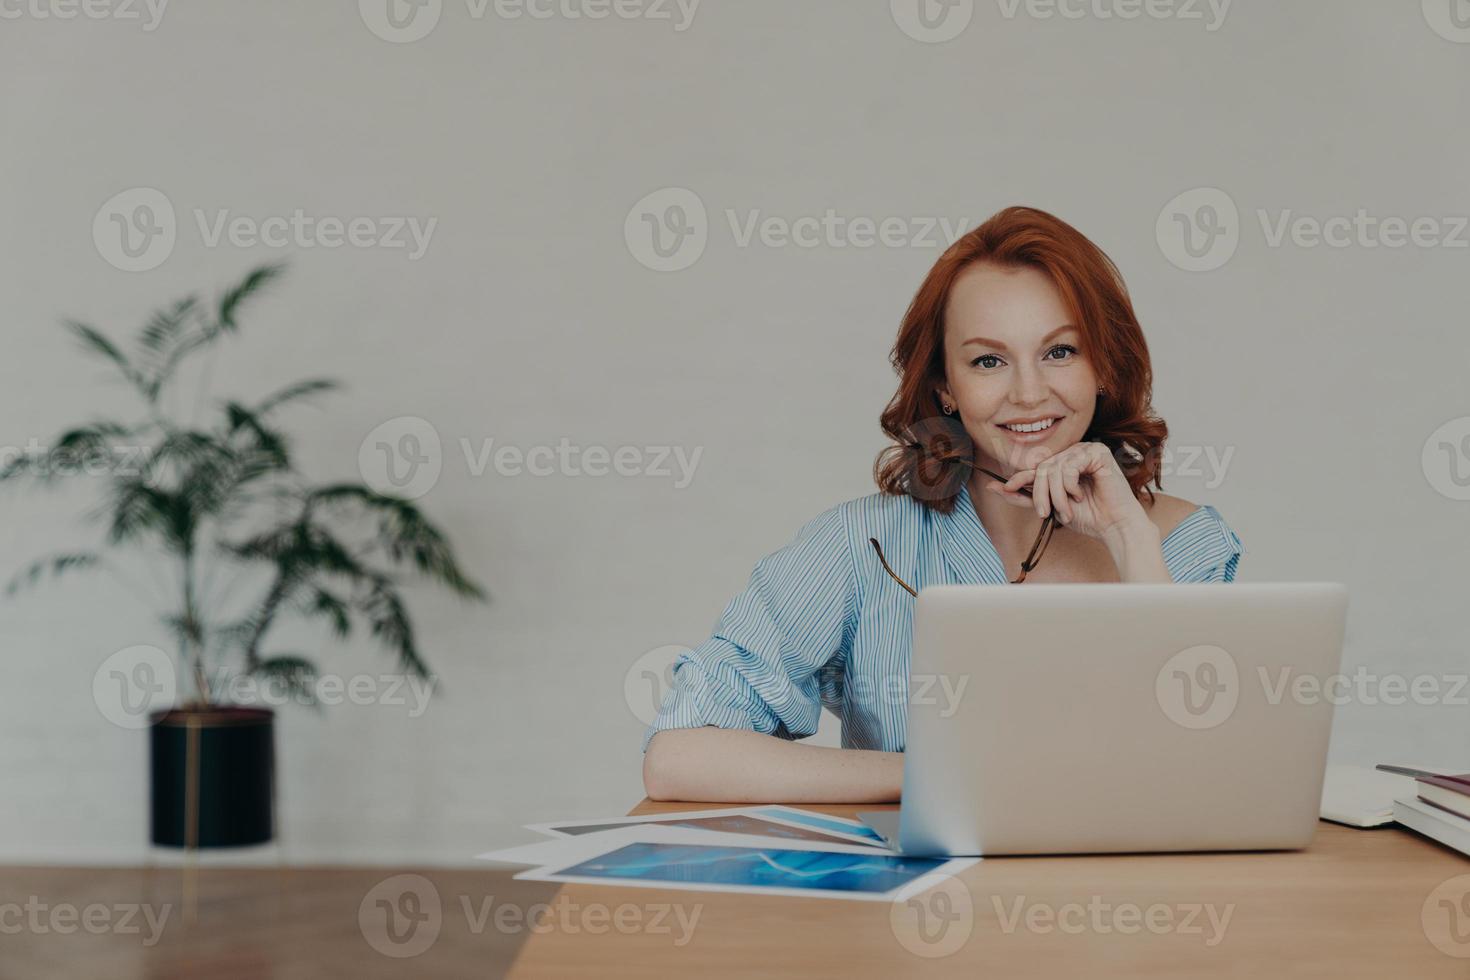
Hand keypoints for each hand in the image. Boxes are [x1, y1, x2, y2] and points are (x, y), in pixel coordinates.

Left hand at [984, 441, 1148, 540]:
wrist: (1113, 526)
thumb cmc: (1087, 517)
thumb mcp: (1049, 507)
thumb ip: (1023, 496)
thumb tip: (993, 486)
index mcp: (1065, 463)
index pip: (1036, 467)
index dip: (1019, 478)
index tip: (1003, 488)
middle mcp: (1075, 453)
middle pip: (1042, 468)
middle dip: (1040, 494)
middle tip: (1045, 513)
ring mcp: (1087, 450)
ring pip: (1053, 468)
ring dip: (1056, 495)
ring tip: (1066, 511)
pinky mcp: (1098, 452)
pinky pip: (1068, 466)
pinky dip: (1070, 486)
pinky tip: (1080, 495)